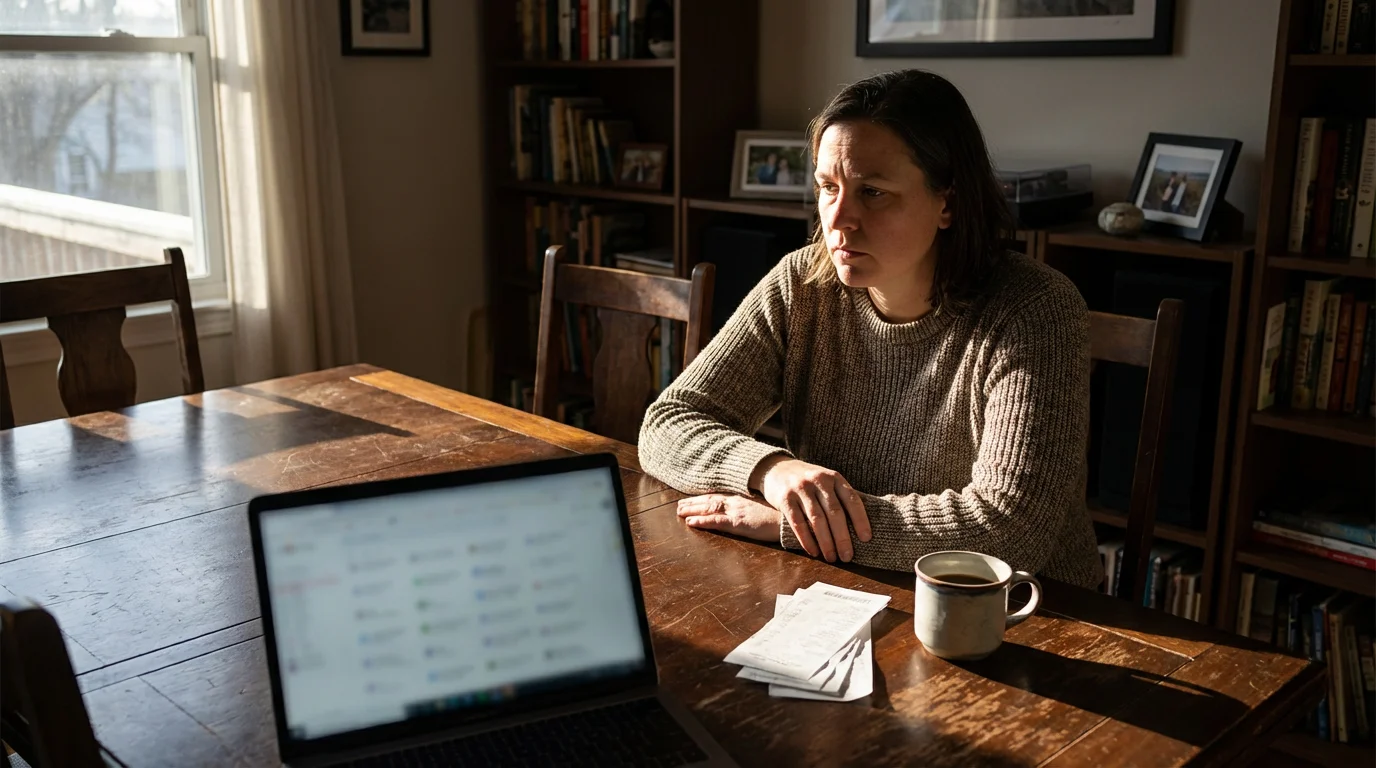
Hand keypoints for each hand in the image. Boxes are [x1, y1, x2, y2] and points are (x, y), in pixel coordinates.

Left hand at [675, 494, 779, 541]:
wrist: (795, 520)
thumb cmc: (783, 515)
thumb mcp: (766, 509)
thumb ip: (755, 508)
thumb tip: (749, 512)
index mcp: (743, 499)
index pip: (719, 497)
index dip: (704, 498)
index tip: (692, 499)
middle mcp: (737, 503)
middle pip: (711, 501)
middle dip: (694, 503)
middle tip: (679, 506)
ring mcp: (737, 512)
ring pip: (709, 509)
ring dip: (693, 510)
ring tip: (680, 512)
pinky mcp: (739, 524)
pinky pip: (717, 522)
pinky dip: (703, 521)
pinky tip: (691, 522)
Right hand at [753, 457, 871, 562]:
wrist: (777, 469)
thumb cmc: (809, 482)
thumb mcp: (827, 482)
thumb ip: (840, 498)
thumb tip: (861, 527)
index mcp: (834, 477)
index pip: (852, 499)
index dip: (861, 520)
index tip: (866, 539)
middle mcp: (819, 481)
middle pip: (835, 512)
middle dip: (843, 537)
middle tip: (847, 556)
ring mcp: (801, 489)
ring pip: (817, 519)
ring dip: (826, 542)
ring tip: (831, 557)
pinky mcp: (785, 498)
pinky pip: (798, 522)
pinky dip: (806, 539)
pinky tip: (813, 552)